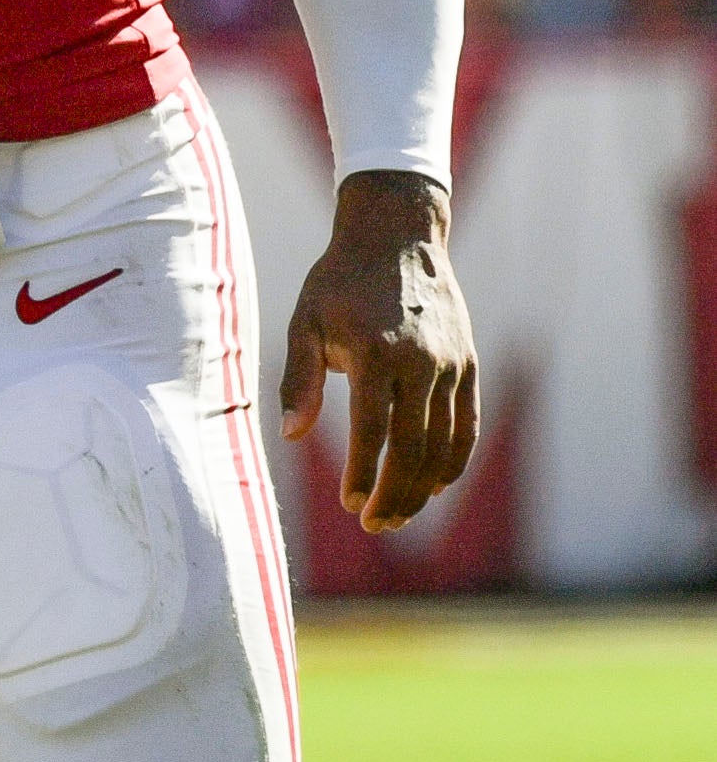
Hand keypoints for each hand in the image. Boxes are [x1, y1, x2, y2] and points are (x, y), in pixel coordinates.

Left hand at [279, 168, 477, 532]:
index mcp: (376, 353)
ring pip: (445, 443)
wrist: (397, 237)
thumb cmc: (339, 282)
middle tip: (375, 525)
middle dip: (396, 494)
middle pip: (415, 447)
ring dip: (425, 487)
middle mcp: (421, 362)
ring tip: (400, 515)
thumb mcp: (305, 321)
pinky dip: (455, 460)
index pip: (373, 431)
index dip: (364, 474)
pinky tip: (436, 486)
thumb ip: (299, 379)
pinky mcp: (469, 364)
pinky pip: (466, 424)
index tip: (350, 505)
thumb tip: (291, 436)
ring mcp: (451, 364)